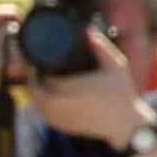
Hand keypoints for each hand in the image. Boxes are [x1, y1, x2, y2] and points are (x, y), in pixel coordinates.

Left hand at [27, 28, 147, 149]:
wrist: (124, 126)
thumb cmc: (121, 94)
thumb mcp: (116, 65)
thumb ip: (101, 46)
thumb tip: (88, 29)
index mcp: (67, 88)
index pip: (37, 76)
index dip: (34, 66)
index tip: (36, 58)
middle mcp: (58, 105)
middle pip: (32, 89)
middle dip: (32, 78)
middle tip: (36, 67)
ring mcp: (58, 118)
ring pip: (35, 102)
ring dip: (36, 91)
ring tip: (40, 78)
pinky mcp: (61, 126)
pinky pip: (43, 113)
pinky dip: (42, 103)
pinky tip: (47, 94)